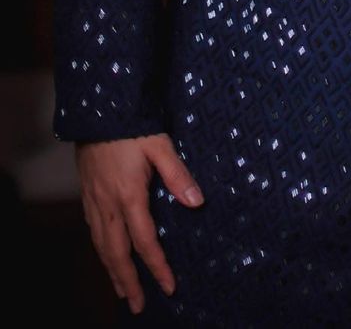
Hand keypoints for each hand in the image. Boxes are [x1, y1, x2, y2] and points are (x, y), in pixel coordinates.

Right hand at [76, 133, 203, 313]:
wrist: (96, 111)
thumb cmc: (131, 127)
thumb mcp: (160, 145)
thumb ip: (178, 174)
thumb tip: (197, 202)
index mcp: (129, 196)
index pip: (145, 241)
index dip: (157, 266)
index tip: (168, 287)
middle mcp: (108, 205)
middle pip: (117, 254)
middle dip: (128, 282)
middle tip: (137, 306)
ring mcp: (94, 201)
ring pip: (101, 246)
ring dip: (112, 271)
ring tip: (121, 290)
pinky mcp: (87, 194)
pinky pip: (93, 232)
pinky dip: (100, 251)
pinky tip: (106, 253)